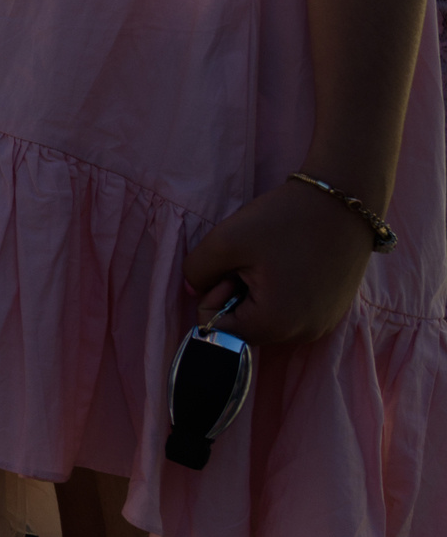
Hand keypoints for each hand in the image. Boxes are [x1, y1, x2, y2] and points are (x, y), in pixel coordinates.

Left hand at [184, 177, 375, 345]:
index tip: (234, 267)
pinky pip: (289, 313)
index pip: (217, 330)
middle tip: (253, 261)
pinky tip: (291, 264)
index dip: (214, 296)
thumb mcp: (225, 239)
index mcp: (275, 325)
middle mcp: (302, 335)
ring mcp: (320, 326)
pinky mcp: (331, 313)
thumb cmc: (284, 219)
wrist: (342, 201)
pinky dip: (280, 292)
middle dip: (236, 296)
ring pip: (265, 319)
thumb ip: (196, 271)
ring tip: (273, 261)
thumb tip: (192, 290)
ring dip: (257, 294)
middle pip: (243, 327)